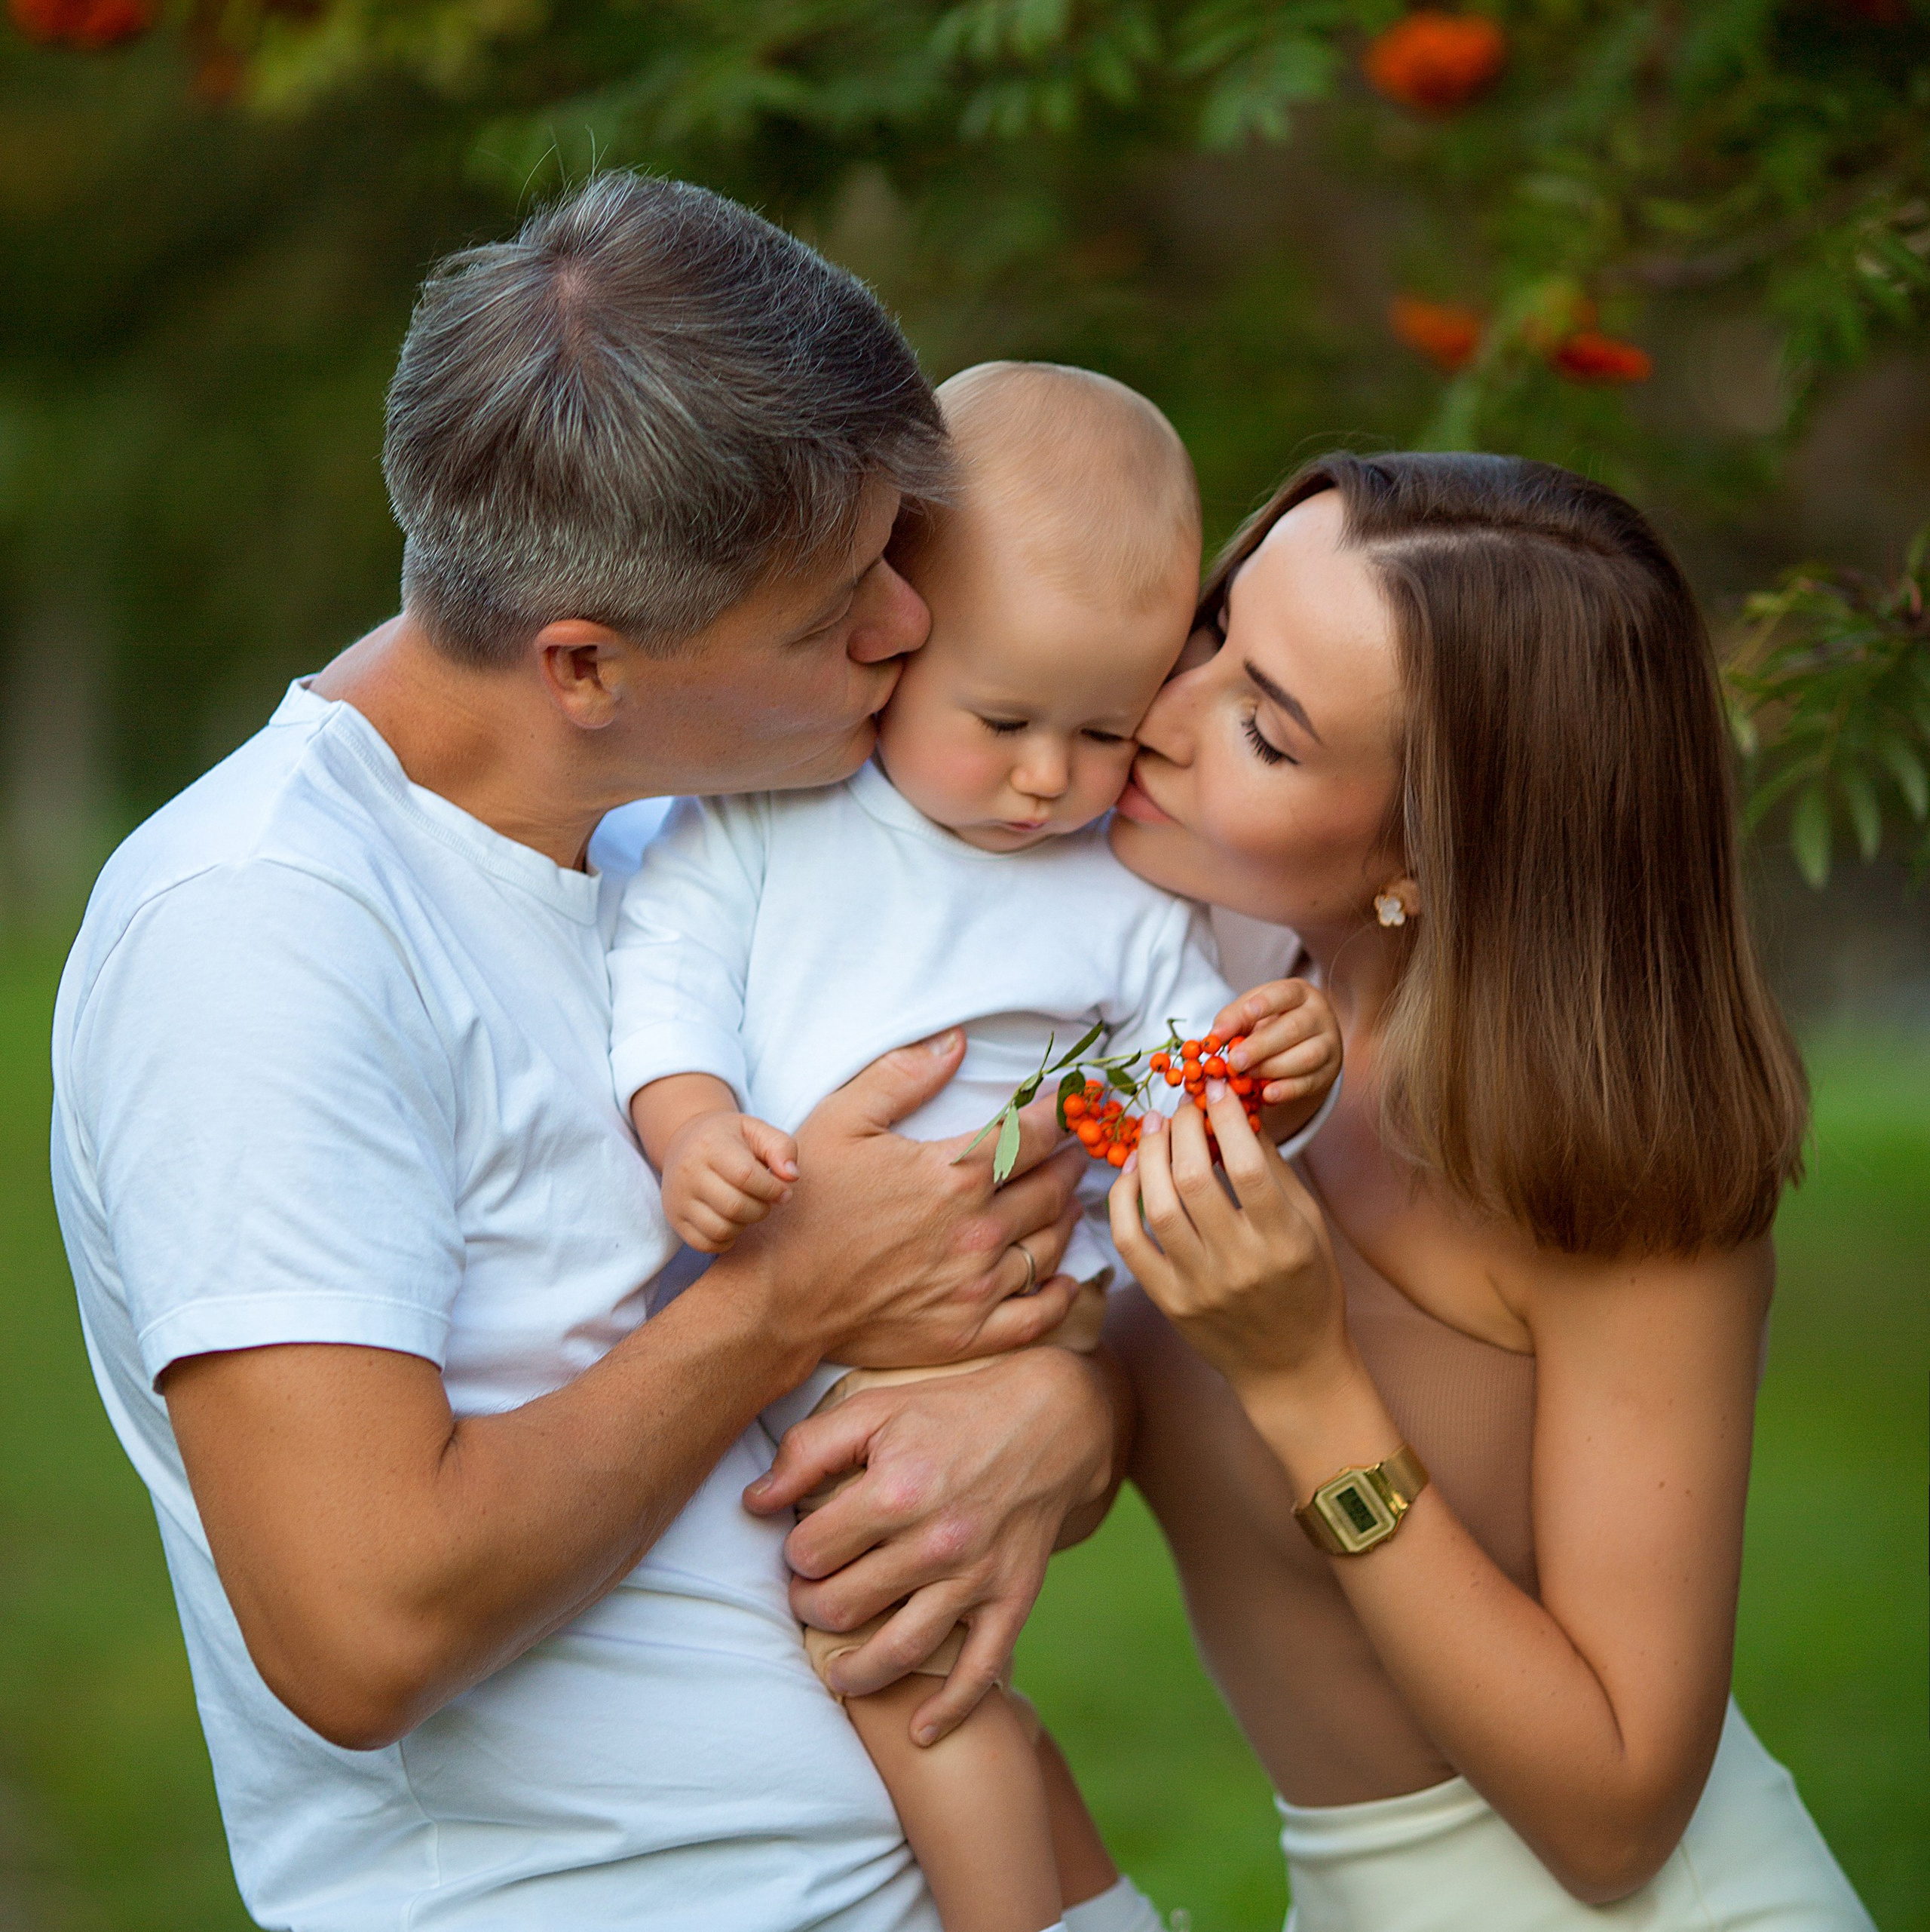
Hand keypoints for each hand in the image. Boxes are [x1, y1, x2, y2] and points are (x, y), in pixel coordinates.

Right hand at [660, 1110, 797, 1252]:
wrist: (685, 1141)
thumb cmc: (729, 1138)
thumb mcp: (756, 1130)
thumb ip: (781, 1147)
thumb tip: (792, 1176)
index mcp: (710, 1145)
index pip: (745, 1176)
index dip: (772, 1189)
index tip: (784, 1191)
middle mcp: (688, 1172)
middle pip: (734, 1206)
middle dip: (761, 1209)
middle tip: (766, 1200)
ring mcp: (678, 1198)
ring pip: (720, 1229)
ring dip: (745, 1225)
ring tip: (748, 1208)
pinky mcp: (675, 1218)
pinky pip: (705, 1244)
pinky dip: (726, 1239)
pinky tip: (732, 1221)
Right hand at [721, 1029, 1086, 1368]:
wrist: (778, 1297)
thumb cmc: (806, 1205)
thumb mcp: (840, 1121)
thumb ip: (901, 1076)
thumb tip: (957, 1041)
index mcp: (953, 1175)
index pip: (1033, 1136)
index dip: (1060, 1117)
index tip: (1071, 1108)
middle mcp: (977, 1229)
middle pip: (1050, 1189)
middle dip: (1070, 1164)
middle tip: (1078, 1152)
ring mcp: (976, 1286)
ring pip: (1050, 1246)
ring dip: (1067, 1219)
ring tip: (1069, 1203)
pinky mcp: (968, 1333)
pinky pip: (1037, 1316)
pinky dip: (1061, 1295)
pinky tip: (1066, 1279)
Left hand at [744, 1346, 1118, 1740]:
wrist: (1053, 1417)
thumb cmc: (951, 1410)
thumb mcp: (875, 1407)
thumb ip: (808, 1450)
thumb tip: (753, 1503)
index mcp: (896, 1491)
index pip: (810, 1553)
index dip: (795, 1553)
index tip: (803, 1547)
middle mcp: (936, 1542)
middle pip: (843, 1608)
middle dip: (812, 1608)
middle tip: (810, 1599)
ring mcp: (978, 1577)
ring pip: (900, 1652)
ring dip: (855, 1673)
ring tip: (836, 1671)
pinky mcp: (1014, 1598)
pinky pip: (981, 1670)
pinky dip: (948, 1710)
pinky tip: (919, 1732)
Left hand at [1107, 1082, 1348, 1394]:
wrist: (1290, 1368)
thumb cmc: (1308, 1287)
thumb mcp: (1309, 1226)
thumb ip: (1274, 1170)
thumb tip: (1235, 1114)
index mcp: (1284, 1241)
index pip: (1249, 1167)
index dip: (1226, 1118)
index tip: (1216, 1089)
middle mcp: (1240, 1264)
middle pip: (1195, 1180)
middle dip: (1183, 1129)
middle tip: (1182, 1107)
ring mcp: (1199, 1286)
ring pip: (1158, 1206)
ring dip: (1150, 1156)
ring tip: (1154, 1127)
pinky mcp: (1168, 1301)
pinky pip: (1131, 1242)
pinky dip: (1124, 1199)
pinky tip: (1133, 1171)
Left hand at [1216, 978, 1342, 1109]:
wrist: (1301, 1043)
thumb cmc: (1270, 1022)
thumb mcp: (1251, 1012)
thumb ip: (1232, 1020)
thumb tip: (1213, 1038)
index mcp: (1299, 994)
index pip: (1286, 993)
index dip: (1266, 1003)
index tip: (1247, 1013)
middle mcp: (1319, 1016)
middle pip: (1294, 1029)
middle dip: (1262, 1046)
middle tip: (1235, 1060)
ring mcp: (1329, 1044)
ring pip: (1306, 1057)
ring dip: (1272, 1068)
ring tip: (1247, 1075)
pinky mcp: (1328, 1072)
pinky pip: (1309, 1083)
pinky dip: (1286, 1090)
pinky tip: (1266, 1094)